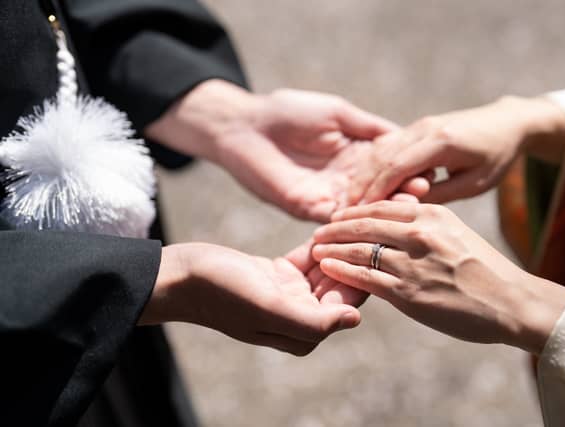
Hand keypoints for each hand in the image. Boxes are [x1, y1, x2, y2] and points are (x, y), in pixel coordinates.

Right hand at [141, 242, 360, 355]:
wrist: (179, 276)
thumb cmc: (219, 292)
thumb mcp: (267, 308)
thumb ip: (311, 320)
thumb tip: (356, 319)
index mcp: (301, 332)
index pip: (346, 304)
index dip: (364, 275)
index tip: (377, 244)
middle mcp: (298, 315)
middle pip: (340, 286)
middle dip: (356, 258)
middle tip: (374, 225)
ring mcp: (288, 294)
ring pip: (327, 270)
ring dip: (341, 248)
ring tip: (359, 220)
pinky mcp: (277, 274)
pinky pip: (308, 258)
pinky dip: (320, 243)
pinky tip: (333, 223)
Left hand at [145, 80, 425, 221]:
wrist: (246, 127)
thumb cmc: (289, 111)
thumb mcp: (337, 113)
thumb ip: (368, 127)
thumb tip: (404, 134)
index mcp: (358, 155)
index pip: (391, 166)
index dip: (409, 169)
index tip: (430, 170)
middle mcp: (350, 180)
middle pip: (382, 191)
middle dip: (403, 193)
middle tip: (425, 194)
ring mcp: (331, 197)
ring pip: (365, 209)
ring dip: (386, 210)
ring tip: (408, 208)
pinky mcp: (311, 210)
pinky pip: (339, 220)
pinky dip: (358, 221)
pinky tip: (375, 220)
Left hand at [312, 201, 564, 353]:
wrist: (511, 302)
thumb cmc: (485, 269)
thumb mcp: (456, 233)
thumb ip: (425, 225)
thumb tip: (397, 224)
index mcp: (433, 214)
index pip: (382, 206)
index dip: (354, 210)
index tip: (338, 215)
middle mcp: (420, 233)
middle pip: (365, 224)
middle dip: (336, 227)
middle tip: (318, 231)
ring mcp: (413, 262)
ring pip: (360, 249)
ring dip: (332, 248)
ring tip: (315, 248)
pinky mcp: (408, 292)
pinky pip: (365, 277)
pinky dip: (341, 270)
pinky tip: (327, 267)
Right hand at [350, 96, 564, 204]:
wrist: (507, 122)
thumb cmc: (496, 156)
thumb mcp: (474, 183)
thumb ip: (440, 194)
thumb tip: (405, 209)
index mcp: (441, 142)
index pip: (397, 167)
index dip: (375, 191)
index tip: (358, 213)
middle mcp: (425, 128)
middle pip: (381, 157)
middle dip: (360, 185)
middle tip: (343, 211)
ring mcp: (418, 124)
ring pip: (379, 150)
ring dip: (362, 175)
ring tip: (348, 201)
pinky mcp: (416, 127)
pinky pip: (387, 145)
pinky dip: (372, 165)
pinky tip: (363, 185)